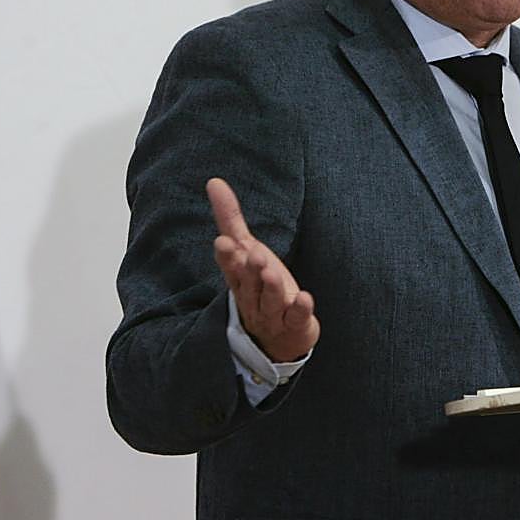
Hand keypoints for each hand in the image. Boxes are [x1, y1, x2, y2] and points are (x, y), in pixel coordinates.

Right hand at [207, 177, 319, 362]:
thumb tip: (214, 181)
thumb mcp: (246, 249)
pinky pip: (296, 317)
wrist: (278, 337)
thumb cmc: (259, 285)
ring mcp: (273, 313)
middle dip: (250, 270)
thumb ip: (230, 218)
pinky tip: (305, 298)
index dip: (227, 257)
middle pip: (249, 284)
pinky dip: (300, 309)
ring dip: (271, 288)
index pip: (231, 267)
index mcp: (240, 278)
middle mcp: (253, 297)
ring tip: (272, 274)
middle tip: (254, 255)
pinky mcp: (294, 324)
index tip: (223, 243)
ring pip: (269, 301)